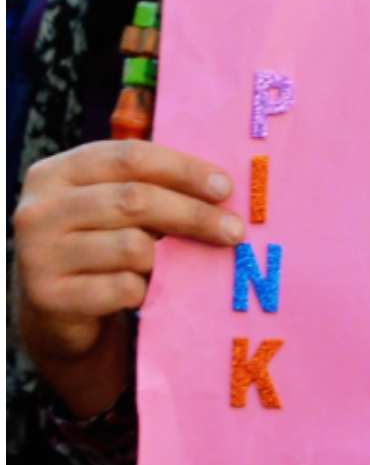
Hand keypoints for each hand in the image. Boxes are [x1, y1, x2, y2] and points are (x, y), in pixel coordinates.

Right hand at [12, 139, 242, 415]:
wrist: (57, 307)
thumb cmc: (98, 243)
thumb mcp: (112, 206)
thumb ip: (150, 186)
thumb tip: (222, 188)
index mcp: (57, 173)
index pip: (130, 157)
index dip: (184, 170)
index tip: (226, 188)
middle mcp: (40, 209)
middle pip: (136, 200)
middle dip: (195, 215)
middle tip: (234, 231)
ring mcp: (39, 253)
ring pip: (133, 247)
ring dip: (165, 260)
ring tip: (169, 265)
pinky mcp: (49, 296)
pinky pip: (124, 288)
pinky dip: (146, 291)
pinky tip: (144, 291)